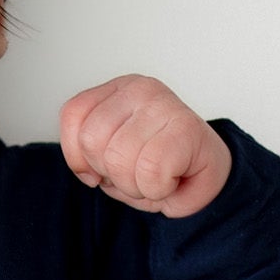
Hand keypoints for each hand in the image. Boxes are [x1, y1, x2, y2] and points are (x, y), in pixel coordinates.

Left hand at [59, 75, 232, 217]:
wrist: (206, 180)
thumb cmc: (158, 168)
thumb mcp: (109, 158)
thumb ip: (86, 152)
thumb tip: (87, 169)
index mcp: (117, 90)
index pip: (73, 114)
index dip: (80, 157)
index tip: (103, 170)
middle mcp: (140, 89)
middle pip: (91, 140)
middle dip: (110, 173)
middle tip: (137, 173)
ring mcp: (165, 104)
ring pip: (118, 159)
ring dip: (135, 185)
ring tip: (155, 177)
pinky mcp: (187, 128)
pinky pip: (150, 170)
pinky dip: (156, 189)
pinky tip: (171, 180)